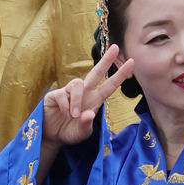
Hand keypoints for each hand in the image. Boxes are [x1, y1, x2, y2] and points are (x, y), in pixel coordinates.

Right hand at [41, 44, 134, 159]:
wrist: (52, 137)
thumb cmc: (70, 132)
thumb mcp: (81, 133)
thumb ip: (86, 125)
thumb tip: (89, 114)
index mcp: (94, 100)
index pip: (109, 85)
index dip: (120, 75)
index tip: (131, 62)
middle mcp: (84, 93)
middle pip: (96, 73)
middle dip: (106, 60)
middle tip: (115, 47)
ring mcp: (69, 92)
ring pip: (78, 83)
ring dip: (78, 100)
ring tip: (74, 115)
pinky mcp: (55, 95)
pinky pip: (63, 94)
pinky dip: (66, 105)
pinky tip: (65, 113)